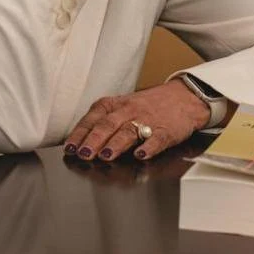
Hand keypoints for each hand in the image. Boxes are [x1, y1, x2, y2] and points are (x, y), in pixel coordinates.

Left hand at [63, 80, 210, 161]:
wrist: (182, 98)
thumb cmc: (146, 106)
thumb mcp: (121, 107)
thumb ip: (102, 122)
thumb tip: (78, 143)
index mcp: (115, 105)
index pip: (93, 118)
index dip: (80, 133)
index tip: (70, 148)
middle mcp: (129, 110)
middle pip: (108, 124)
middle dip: (94, 140)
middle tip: (84, 154)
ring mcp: (148, 120)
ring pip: (129, 130)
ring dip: (116, 143)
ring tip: (106, 156)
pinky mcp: (166, 131)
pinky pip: (157, 138)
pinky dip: (149, 147)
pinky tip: (141, 155)